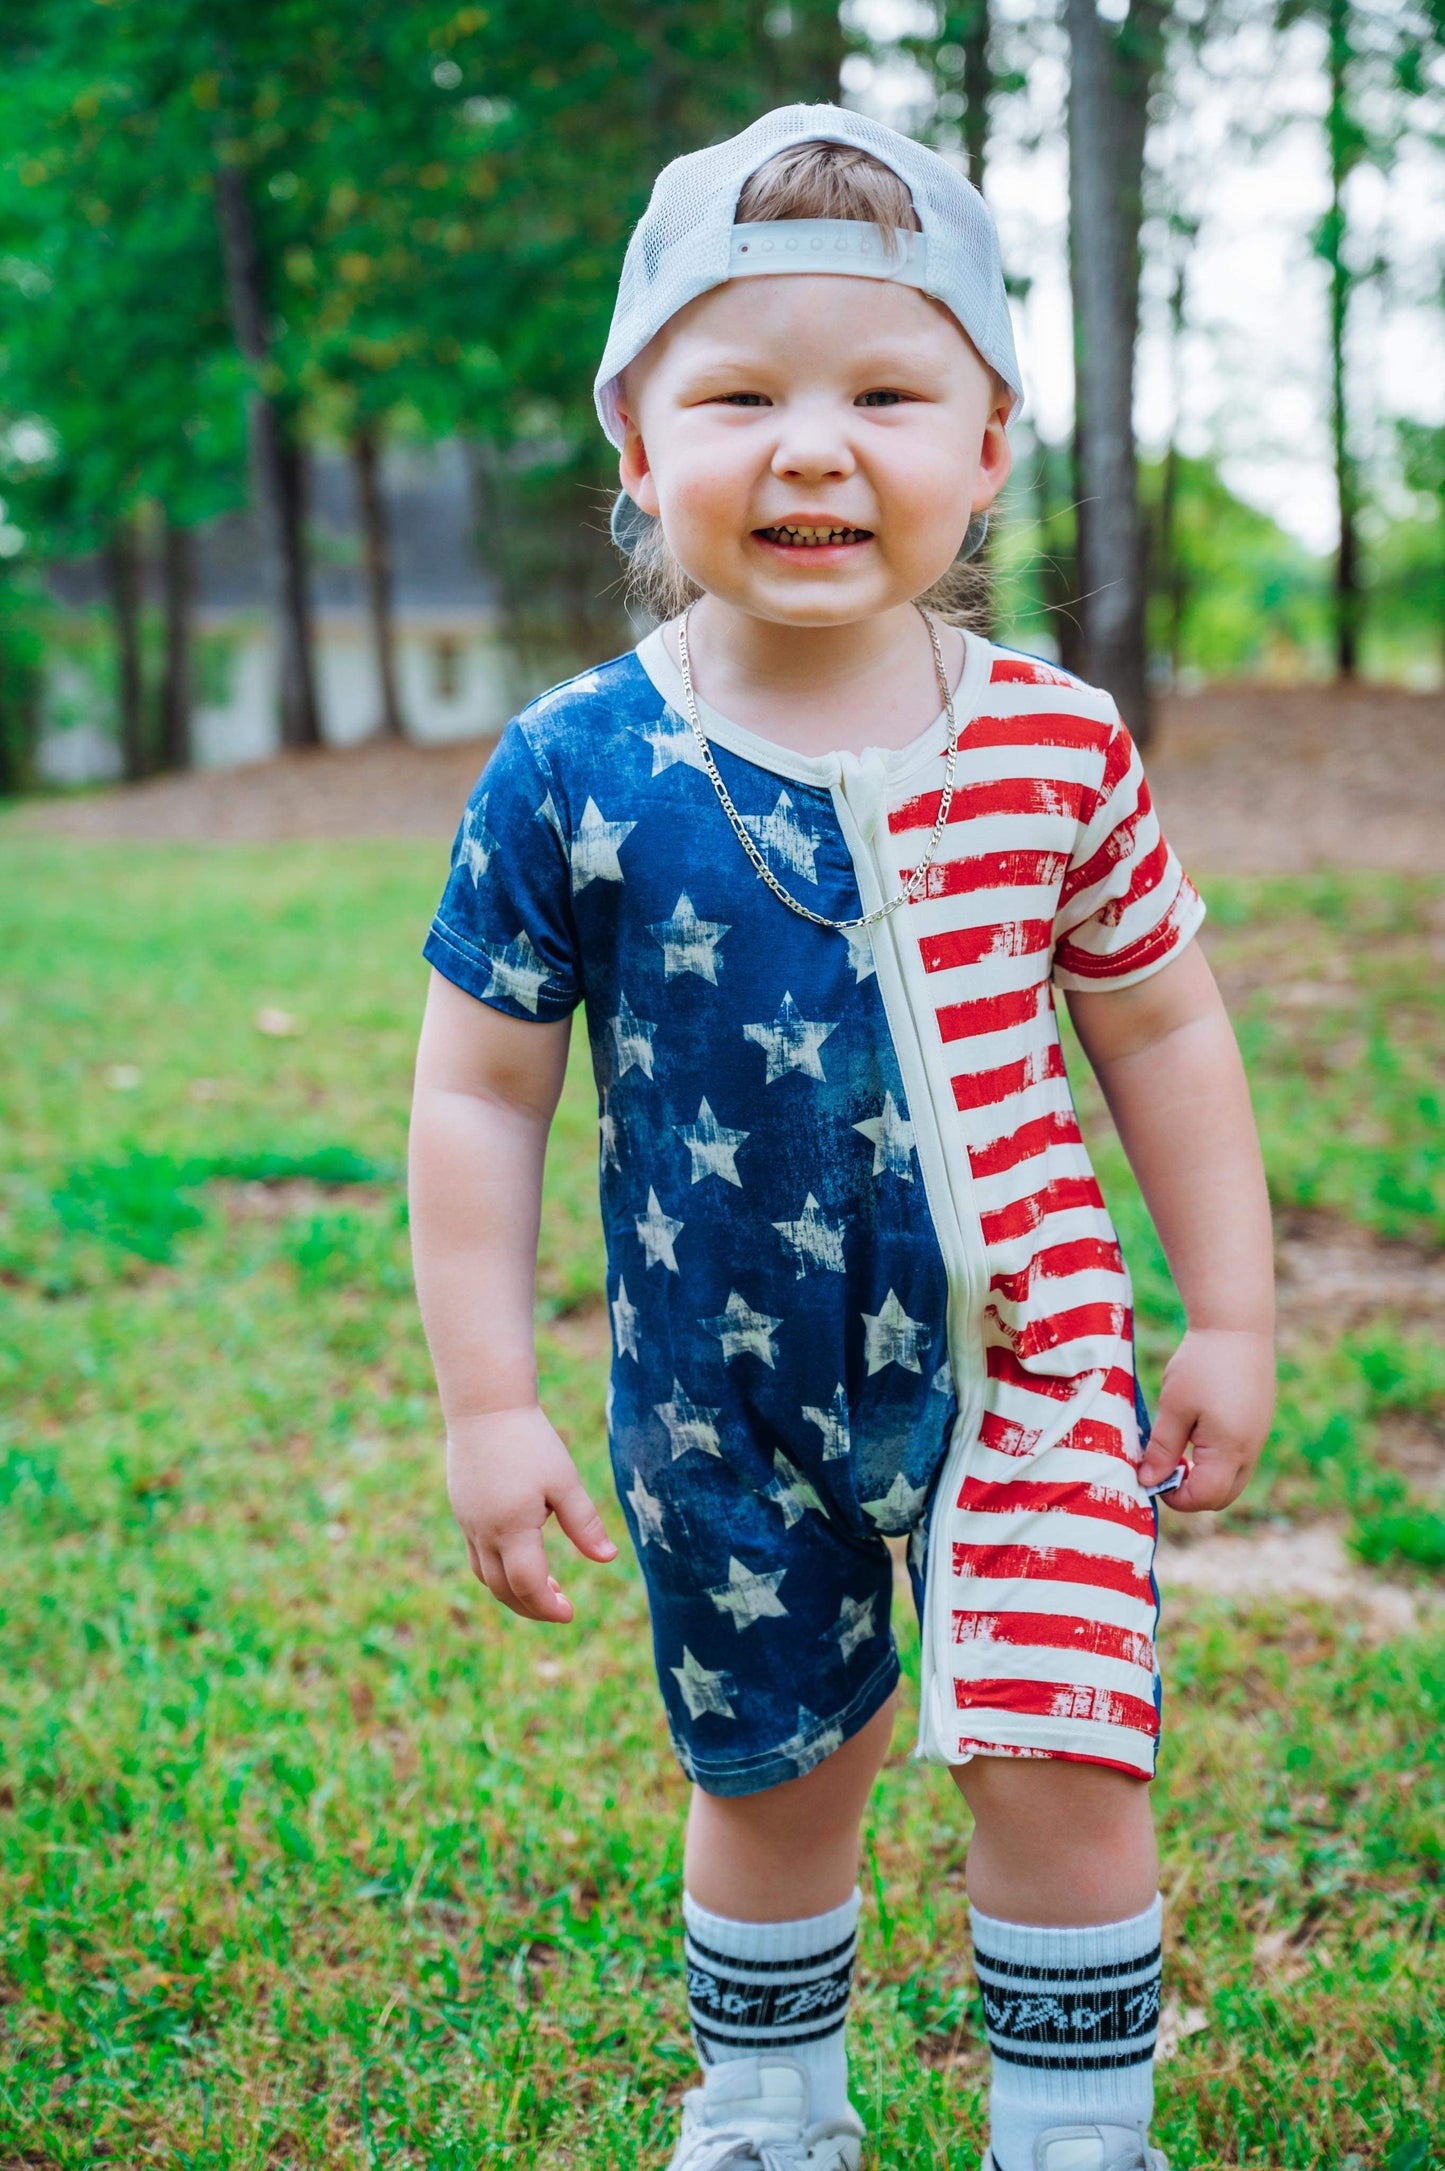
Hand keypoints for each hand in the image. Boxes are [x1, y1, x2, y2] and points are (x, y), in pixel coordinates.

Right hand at [447, 1404, 617, 1622]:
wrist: (484, 1405)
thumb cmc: (530, 1440)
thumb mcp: (564, 1481)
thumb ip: (584, 1523)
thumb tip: (608, 1558)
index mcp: (511, 1528)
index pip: (527, 1585)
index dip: (548, 1606)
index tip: (570, 1613)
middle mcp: (483, 1532)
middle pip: (502, 1589)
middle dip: (531, 1607)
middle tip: (561, 1606)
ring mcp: (468, 1522)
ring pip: (485, 1575)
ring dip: (512, 1590)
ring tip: (545, 1585)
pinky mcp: (462, 1510)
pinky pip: (476, 1555)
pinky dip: (497, 1569)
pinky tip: (521, 1556)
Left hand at [1137, 1326, 1275, 1512]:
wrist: (1236, 1326)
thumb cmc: (1201, 1365)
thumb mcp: (1174, 1407)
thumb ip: (1162, 1449)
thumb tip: (1148, 1482)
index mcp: (1230, 1450)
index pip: (1204, 1497)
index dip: (1175, 1496)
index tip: (1152, 1475)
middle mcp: (1251, 1450)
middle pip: (1222, 1496)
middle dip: (1191, 1492)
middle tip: (1164, 1466)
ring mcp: (1258, 1437)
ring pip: (1233, 1478)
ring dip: (1205, 1476)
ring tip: (1178, 1449)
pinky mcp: (1258, 1424)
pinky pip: (1239, 1458)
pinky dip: (1217, 1460)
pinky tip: (1196, 1431)